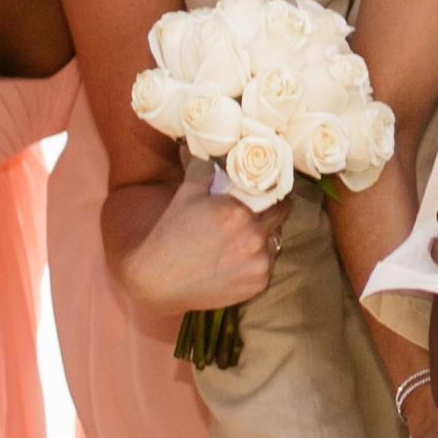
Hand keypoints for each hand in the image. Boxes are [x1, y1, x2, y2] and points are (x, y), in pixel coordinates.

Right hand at [118, 158, 278, 319]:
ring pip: (274, 243)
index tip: (268, 191)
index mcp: (239, 212)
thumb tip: (221, 152)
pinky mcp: (258, 285)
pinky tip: (236, 260)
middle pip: (279, 218)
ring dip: (263, 239)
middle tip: (255, 214)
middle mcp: (254, 238)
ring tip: (240, 240)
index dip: (273, 192)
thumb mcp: (188, 193)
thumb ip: (209, 170)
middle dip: (270, 214)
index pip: (276, 195)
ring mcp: (259, 264)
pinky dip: (257, 262)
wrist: (158, 280)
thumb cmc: (171, 234)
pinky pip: (267, 266)